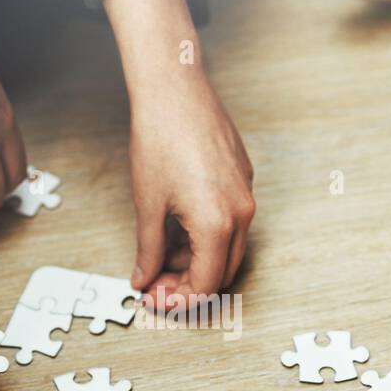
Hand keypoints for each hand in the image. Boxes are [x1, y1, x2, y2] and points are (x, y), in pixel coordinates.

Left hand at [104, 0, 254, 307]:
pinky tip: (175, 226)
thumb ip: (149, 250)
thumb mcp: (147, 205)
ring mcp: (245, 195)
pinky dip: (205, 236)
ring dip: (195, 260)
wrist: (175, 90)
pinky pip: (229, 222)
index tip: (154, 300)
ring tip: (160, 253)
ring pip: (226, 248)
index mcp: (216, 224)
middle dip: (188, 285)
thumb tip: (144, 279)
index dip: (178, 300)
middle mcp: (241, 213)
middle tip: (155, 285)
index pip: (205, 284)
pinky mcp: (243, 179)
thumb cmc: (160, 139)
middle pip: (221, 272)